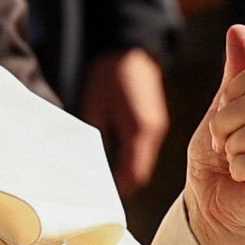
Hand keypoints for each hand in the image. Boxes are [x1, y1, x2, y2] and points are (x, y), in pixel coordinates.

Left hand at [79, 48, 168, 197]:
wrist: (126, 46)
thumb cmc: (107, 75)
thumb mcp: (93, 108)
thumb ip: (95, 140)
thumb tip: (90, 166)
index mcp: (141, 131)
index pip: (133, 175)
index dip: (116, 189)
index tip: (97, 197)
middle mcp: (153, 132)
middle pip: (139, 171)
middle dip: (119, 182)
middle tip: (94, 189)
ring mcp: (155, 126)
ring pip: (140, 160)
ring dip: (123, 169)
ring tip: (98, 175)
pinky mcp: (152, 120)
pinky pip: (141, 147)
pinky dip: (127, 155)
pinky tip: (109, 156)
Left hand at [184, 25, 244, 244]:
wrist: (209, 200)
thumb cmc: (218, 153)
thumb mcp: (222, 106)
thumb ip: (235, 71)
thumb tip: (238, 29)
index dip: (230, 92)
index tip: (223, 114)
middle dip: (225, 123)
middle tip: (223, 143)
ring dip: (232, 147)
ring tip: (234, 158)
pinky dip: (239, 169)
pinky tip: (242, 176)